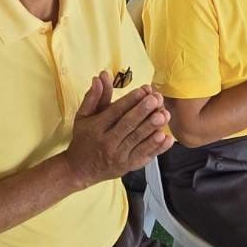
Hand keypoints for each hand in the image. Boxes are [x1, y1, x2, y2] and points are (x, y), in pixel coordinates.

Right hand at [62, 72, 172, 187]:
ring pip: (137, 141)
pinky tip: (167, 138)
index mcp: (96, 128)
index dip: (130, 100)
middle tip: (156, 99)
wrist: (80, 170)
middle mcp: (107, 143)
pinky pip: (143, 157)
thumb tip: (101, 76)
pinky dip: (156, 148)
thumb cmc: (83, 139)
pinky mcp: (127, 167)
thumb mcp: (83, 116)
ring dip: (152, 128)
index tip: (143, 90)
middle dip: (143, 111)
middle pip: (127, 125)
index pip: (115, 112)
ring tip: (164, 115)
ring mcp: (118, 157)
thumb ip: (93, 96)